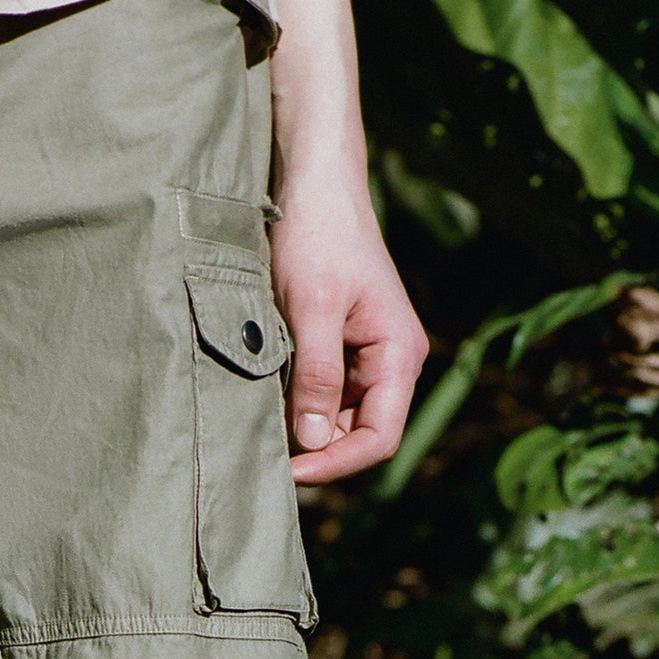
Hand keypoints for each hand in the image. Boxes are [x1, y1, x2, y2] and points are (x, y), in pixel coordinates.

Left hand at [270, 175, 428, 484]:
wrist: (314, 186)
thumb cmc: (318, 236)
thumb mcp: (312, 307)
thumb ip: (317, 375)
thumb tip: (312, 440)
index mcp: (399, 355)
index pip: (379, 439)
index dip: (336, 464)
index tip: (289, 471)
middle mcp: (390, 363)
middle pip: (355, 436)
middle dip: (314, 450)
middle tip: (261, 451)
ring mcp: (365, 359)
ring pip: (334, 420)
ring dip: (299, 426)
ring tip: (260, 417)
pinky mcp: (339, 350)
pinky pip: (319, 395)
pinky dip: (292, 403)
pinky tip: (265, 394)